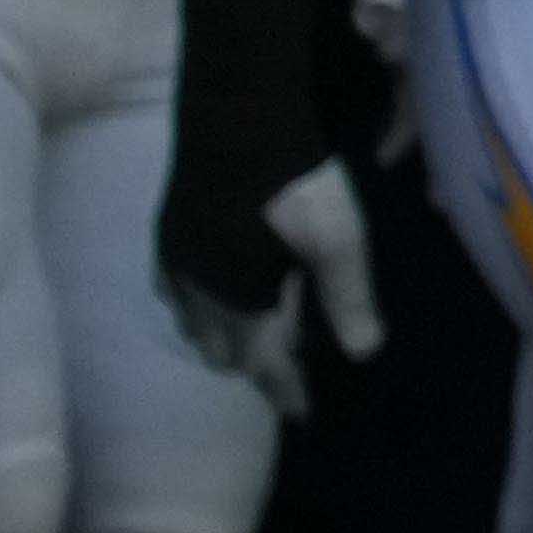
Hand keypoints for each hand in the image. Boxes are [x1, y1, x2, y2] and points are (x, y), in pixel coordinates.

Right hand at [165, 159, 382, 419]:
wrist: (234, 117)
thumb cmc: (295, 181)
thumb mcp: (338, 239)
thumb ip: (347, 297)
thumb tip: (364, 354)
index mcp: (240, 303)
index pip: (264, 364)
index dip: (285, 390)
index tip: (303, 415)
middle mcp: (198, 294)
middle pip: (223, 351)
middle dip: (254, 365)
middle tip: (288, 367)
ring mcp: (176, 262)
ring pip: (194, 325)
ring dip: (224, 337)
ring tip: (257, 335)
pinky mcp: (168, 233)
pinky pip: (177, 290)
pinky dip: (201, 305)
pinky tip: (215, 290)